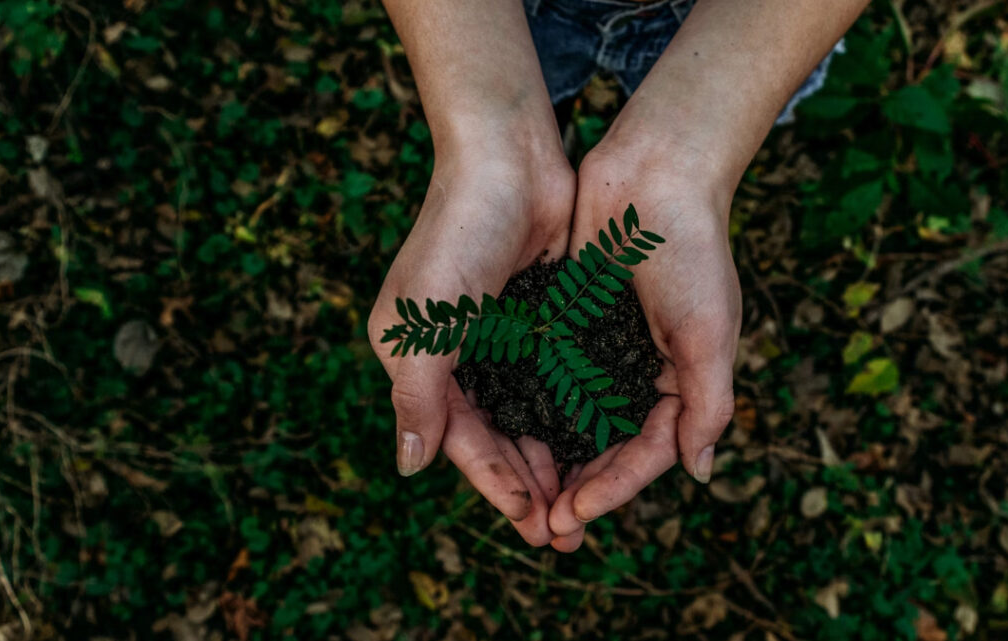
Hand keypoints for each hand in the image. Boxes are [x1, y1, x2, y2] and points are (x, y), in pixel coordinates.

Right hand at [368, 146, 573, 545]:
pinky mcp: (539, 318)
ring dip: (554, 458)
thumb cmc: (458, 234)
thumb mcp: (426, 323)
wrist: (509, 158)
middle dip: (528, 485)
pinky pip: (556, 380)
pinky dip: (572, 414)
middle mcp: (457, 355)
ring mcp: (500, 337)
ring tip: (584, 502)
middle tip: (565, 533)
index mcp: (418, 359)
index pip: (459, 439)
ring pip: (529, 415)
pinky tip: (598, 444)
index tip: (532, 523)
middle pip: (496, 436)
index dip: (495, 484)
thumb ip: (418, 397)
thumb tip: (410, 468)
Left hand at [547, 144, 739, 551]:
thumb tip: (699, 473)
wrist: (655, 172)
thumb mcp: (709, 332)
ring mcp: (602, 348)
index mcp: (680, 381)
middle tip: (544, 527)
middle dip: (578, 488)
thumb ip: (708, 403)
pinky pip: (547, 376)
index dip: (614, 488)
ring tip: (521, 497)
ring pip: (572, 420)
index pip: (647, 452)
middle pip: (606, 447)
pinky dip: (530, 407)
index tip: (576, 513)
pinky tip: (503, 433)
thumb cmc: (691, 250)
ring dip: (550, 459)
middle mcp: (639, 371)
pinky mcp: (569, 321)